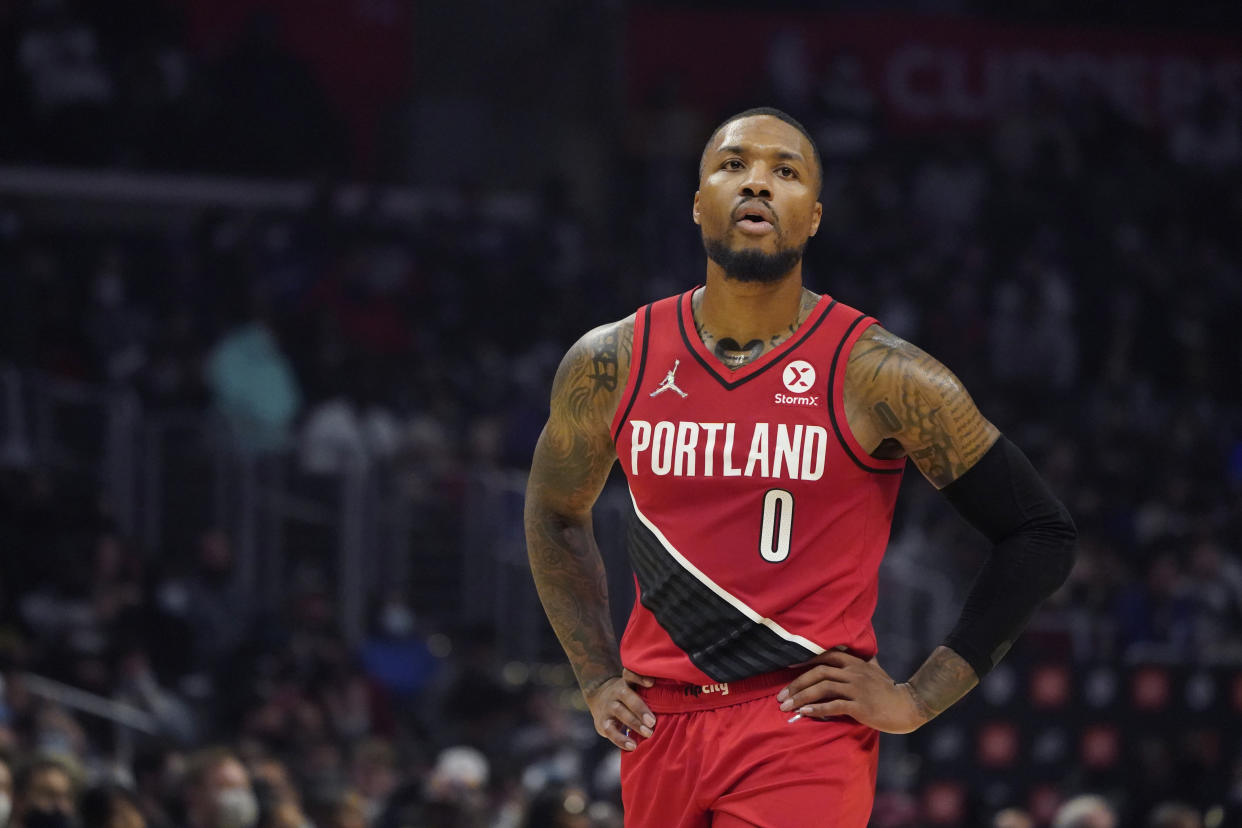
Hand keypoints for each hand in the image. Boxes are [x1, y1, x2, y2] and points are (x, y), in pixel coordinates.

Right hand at [584, 668, 656, 750]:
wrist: (597, 697)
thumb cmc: (627, 696)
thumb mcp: (634, 688)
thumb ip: (650, 693)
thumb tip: (679, 702)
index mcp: (627, 682)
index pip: (630, 674)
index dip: (639, 677)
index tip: (652, 683)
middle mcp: (616, 691)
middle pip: (626, 696)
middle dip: (640, 708)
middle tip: (653, 721)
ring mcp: (608, 706)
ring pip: (619, 711)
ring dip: (634, 723)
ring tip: (648, 733)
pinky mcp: (602, 721)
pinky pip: (610, 730)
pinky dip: (621, 739)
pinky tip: (633, 745)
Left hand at [777, 651, 929, 733]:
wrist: (908, 707)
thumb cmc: (889, 690)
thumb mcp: (876, 670)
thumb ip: (864, 660)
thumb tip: (861, 652)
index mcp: (854, 663)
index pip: (824, 657)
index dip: (804, 661)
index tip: (786, 669)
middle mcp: (853, 673)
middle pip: (818, 673)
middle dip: (796, 684)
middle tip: (781, 697)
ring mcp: (857, 689)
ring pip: (823, 689)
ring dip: (801, 697)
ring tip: (786, 707)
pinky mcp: (860, 706)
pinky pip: (834, 706)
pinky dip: (817, 709)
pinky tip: (805, 713)